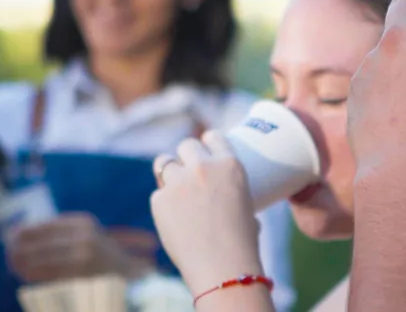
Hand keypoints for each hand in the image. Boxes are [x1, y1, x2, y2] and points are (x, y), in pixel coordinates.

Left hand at [6, 213, 155, 281]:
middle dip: (21, 247)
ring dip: (25, 262)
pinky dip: (35, 274)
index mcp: (83, 222)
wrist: (132, 278)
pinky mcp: (83, 272)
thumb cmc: (103, 259)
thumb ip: (60, 235)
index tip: (11, 235)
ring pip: (44, 257)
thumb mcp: (85, 237)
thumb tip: (19, 234)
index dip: (26, 231)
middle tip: (8, 253)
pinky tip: (25, 275)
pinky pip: (52, 273)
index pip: (46, 224)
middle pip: (42, 241)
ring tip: (13, 265)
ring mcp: (85, 253)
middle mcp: (84, 234)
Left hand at [150, 131, 263, 294]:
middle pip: (186, 146)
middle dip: (185, 156)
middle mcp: (203, 168)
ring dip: (168, 173)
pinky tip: (173, 219)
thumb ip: (231, 194)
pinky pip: (158, 195)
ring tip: (172, 188)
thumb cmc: (241, 246)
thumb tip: (224, 200)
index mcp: (230, 165)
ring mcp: (179, 182)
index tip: (203, 147)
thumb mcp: (247, 209)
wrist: (223, 269)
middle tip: (185, 171)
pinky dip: (164, 204)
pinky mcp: (160, 200)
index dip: (206, 142)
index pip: (213, 137)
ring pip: (164, 163)